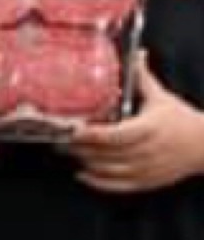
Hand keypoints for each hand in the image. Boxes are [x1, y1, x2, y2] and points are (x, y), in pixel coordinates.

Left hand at [68, 55, 203, 193]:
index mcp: (149, 128)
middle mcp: (146, 150)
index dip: (89, 134)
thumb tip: (136, 53)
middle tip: (59, 140)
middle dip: (79, 148)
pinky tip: (82, 173)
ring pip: (106, 170)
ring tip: (68, 152)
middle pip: (104, 153)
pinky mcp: (145, 182)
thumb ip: (142, 78)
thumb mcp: (161, 97)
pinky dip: (95, 181)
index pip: (113, 135)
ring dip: (84, 162)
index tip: (72, 129)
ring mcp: (145, 169)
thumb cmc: (181, 120)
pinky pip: (115, 186)